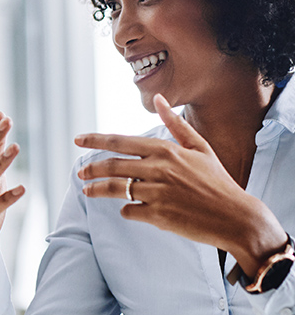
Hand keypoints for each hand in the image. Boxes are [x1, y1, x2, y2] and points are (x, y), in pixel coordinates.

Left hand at [75, 94, 286, 277]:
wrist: (236, 217)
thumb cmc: (217, 181)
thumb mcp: (200, 147)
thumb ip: (175, 124)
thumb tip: (159, 98)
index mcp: (166, 150)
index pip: (120, 141)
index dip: (95, 140)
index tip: (78, 139)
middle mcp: (159, 169)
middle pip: (112, 165)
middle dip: (91, 169)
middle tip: (80, 172)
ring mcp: (157, 193)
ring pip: (116, 188)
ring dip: (97, 189)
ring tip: (87, 191)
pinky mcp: (158, 215)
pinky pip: (130, 211)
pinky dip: (126, 210)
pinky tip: (128, 210)